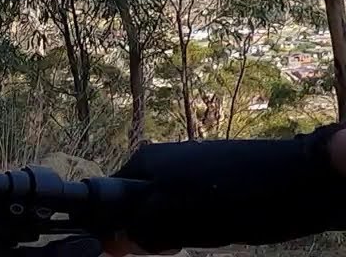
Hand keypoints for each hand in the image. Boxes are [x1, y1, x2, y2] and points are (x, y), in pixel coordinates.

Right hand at [102, 128, 345, 253]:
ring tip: (197, 236)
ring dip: (175, 231)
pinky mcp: (217, 183)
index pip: (110, 197)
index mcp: (144, 161)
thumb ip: (137, 227)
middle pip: (139, 206)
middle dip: (149, 230)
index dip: (117, 226)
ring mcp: (190, 171)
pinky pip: (192, 211)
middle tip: (171, 244)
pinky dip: (199, 226)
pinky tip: (217, 229)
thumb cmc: (231, 196)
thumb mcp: (173, 218)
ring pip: (167, 212)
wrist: (298, 180)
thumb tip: (110, 243)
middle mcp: (162, 161)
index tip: (133, 247)